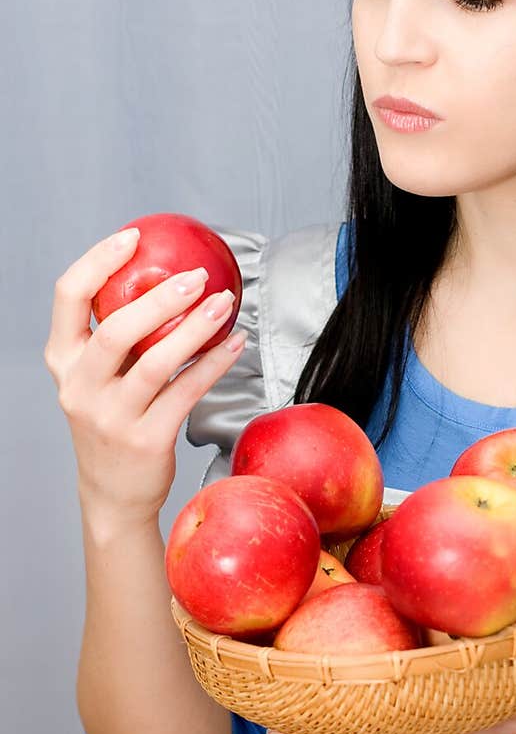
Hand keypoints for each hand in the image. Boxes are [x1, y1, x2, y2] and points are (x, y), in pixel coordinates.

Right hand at [43, 227, 243, 528]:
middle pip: (115, 330)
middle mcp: (80, 387)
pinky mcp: (146, 439)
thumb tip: (165, 276)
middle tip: (197, 276)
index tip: (133, 238)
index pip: (68, 297)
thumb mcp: (97, 378)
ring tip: (225, 304)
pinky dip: (214, 364)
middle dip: (159, 298)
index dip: (98, 261)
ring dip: (196, 328)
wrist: (112, 494)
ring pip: (156, 362)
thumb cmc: (112, 421)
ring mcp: (111, 416)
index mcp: (62, 361)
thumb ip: (118, 336)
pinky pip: (186, 392)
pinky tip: (234, 345)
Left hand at [267, 644, 515, 733]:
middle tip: (286, 728)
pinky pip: (376, 692)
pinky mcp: (421, 684)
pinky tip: (307, 669)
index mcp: (479, 729)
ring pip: (371, 722)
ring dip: (325, 718)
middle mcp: (446, 725)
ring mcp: (431, 708)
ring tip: (275, 708)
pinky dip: (342, 686)